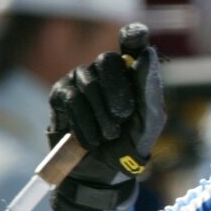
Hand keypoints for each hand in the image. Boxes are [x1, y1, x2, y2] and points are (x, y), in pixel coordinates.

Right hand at [47, 24, 165, 210]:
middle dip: (117, 92)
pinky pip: (70, 100)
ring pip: (88, 83)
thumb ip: (150, 90)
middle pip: (107, 61)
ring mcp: (80, 80)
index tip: (135, 36)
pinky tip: (91, 141)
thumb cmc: (130, 145)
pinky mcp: (60, 96)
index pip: (132, 41)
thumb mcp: (149, 123)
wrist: (101, 175)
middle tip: (123, 119)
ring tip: (108, 137)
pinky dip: (83, 123)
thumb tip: (146, 55)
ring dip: (101, 115)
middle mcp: (104, 70)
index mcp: (131, 72)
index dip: (133, 35)